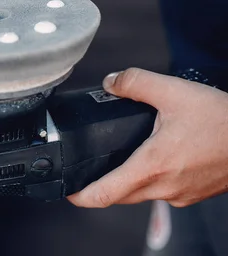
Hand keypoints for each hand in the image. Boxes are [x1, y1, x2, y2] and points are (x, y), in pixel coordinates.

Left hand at [67, 68, 227, 207]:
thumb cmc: (222, 120)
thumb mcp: (173, 91)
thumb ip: (135, 83)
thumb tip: (110, 82)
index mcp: (152, 167)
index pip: (104, 194)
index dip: (80, 195)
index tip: (67, 190)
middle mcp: (164, 188)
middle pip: (119, 196)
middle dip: (100, 186)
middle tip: (87, 170)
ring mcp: (180, 194)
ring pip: (141, 194)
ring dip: (127, 181)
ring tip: (120, 158)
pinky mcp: (193, 194)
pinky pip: (162, 192)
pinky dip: (151, 179)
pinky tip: (154, 158)